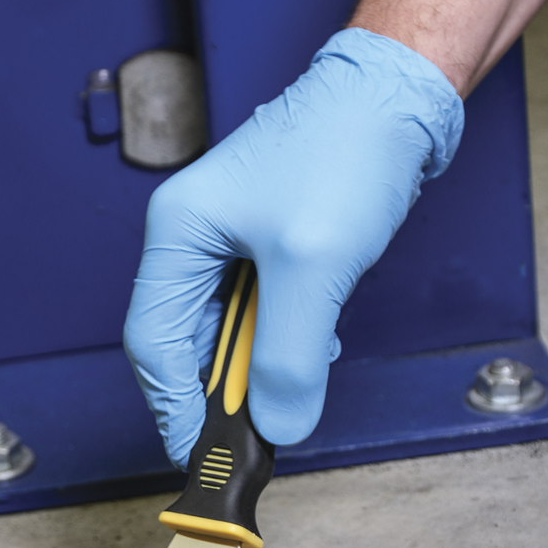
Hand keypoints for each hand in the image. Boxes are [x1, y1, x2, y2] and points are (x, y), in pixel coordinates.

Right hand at [122, 27, 463, 469]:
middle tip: (246, 437)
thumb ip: (290, 356)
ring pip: (221, 332)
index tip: (198, 452)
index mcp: (178, 234)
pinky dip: (279, 342)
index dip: (171, 405)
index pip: (151, 341)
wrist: (396, 95)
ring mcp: (225, 243)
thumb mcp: (313, 266)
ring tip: (289, 389)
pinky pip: (255, 314)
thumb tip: (279, 424)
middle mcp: (190, 239)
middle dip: (216, 392)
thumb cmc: (346, 152)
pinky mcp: (262, 246)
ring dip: (254, 368)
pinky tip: (312, 347)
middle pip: (181, 342)